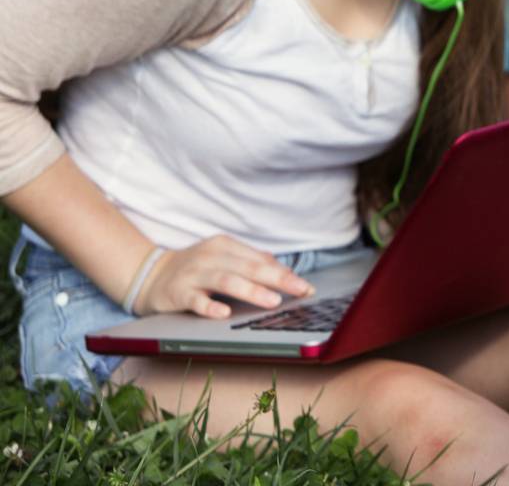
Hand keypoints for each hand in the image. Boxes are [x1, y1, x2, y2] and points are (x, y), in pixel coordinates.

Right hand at [137, 235, 313, 318]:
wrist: (150, 275)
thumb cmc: (197, 269)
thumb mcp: (224, 259)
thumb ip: (251, 264)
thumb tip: (286, 273)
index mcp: (226, 246)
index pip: (261, 260)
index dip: (285, 274)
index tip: (306, 287)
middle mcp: (211, 256)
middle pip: (249, 267)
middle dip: (278, 279)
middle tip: (300, 291)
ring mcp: (193, 274)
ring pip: (226, 281)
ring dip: (251, 291)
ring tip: (272, 301)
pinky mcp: (177, 292)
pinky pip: (195, 300)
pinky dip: (210, 306)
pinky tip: (224, 313)